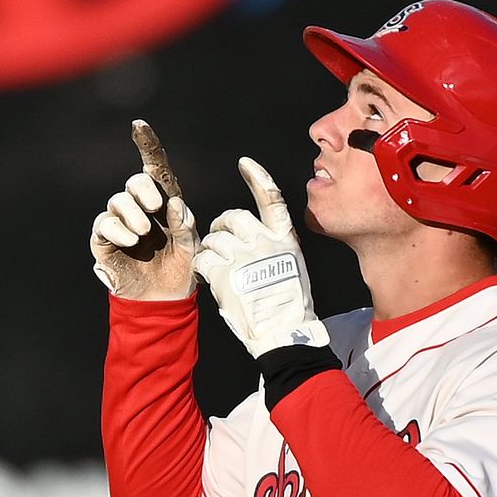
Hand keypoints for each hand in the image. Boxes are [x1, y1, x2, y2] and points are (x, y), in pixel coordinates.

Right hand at [90, 120, 198, 299]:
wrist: (163, 300)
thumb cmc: (181, 269)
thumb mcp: (192, 248)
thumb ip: (185, 226)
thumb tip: (173, 204)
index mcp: (165, 203)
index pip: (155, 169)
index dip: (147, 145)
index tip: (139, 125)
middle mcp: (141, 208)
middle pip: (134, 182)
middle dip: (143, 190)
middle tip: (156, 207)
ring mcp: (121, 222)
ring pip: (117, 201)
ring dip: (132, 213)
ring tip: (144, 233)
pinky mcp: (105, 239)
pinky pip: (104, 224)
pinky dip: (118, 230)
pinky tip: (132, 241)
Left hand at [193, 157, 328, 357]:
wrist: (282, 332)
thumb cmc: (288, 306)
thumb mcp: (292, 266)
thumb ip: (274, 247)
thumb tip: (255, 237)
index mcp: (284, 238)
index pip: (271, 197)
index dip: (257, 177)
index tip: (245, 164)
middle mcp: (264, 241)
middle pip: (233, 218)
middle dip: (222, 228)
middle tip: (221, 243)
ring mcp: (243, 255)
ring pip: (214, 239)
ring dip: (211, 251)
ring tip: (220, 269)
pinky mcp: (224, 271)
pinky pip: (203, 258)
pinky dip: (204, 267)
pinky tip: (213, 279)